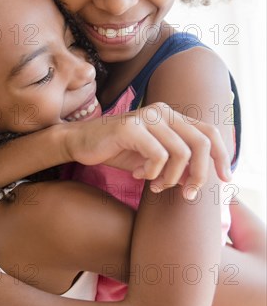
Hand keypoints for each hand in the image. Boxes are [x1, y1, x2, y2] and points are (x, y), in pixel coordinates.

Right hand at [65, 102, 230, 198]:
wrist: (81, 143)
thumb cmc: (118, 151)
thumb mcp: (153, 157)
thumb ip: (176, 161)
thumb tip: (200, 178)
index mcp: (172, 116)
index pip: (209, 132)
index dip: (221, 156)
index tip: (225, 178)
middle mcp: (163, 112)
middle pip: (201, 143)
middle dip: (200, 174)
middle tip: (188, 194)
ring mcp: (147, 117)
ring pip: (181, 153)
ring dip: (171, 178)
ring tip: (156, 185)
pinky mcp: (131, 127)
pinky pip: (158, 156)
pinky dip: (152, 173)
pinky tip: (138, 175)